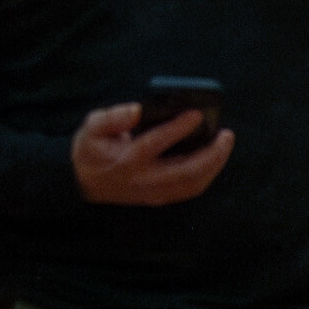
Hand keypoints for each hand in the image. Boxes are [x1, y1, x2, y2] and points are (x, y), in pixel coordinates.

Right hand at [72, 103, 234, 204]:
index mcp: (128, 159)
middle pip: (188, 170)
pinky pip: (190, 190)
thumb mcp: (91, 127)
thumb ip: (112, 117)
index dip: (179, 127)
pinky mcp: (159, 198)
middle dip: (213, 153)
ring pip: (195, 184)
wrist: (82, 182)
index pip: (158, 141)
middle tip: (226, 134)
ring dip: (215, 166)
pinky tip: (212, 161)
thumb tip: (136, 109)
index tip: (197, 113)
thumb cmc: (89, 150)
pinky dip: (206, 176)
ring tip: (223, 146)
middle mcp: (145, 179)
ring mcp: (155, 192)